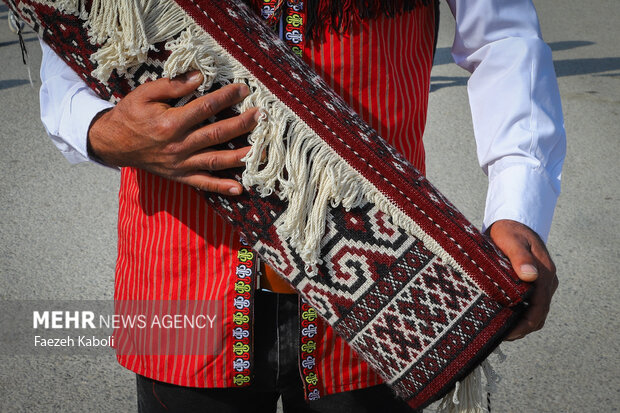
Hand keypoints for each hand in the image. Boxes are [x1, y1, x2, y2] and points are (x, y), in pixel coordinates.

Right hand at [88, 71, 259, 194]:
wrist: (113, 143)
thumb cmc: (130, 115)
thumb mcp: (144, 94)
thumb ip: (172, 85)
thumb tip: (199, 77)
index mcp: (170, 123)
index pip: (205, 107)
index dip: (226, 97)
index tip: (244, 89)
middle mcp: (178, 145)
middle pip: (217, 134)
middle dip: (242, 124)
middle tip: (261, 116)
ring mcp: (180, 163)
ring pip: (216, 160)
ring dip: (241, 156)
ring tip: (262, 150)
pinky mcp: (180, 176)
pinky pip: (203, 184)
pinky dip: (221, 187)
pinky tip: (240, 188)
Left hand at [487, 219, 558, 340]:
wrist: (512, 221)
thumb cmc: (509, 230)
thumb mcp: (512, 240)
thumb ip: (520, 257)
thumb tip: (530, 276)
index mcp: (544, 274)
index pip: (538, 310)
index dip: (523, 326)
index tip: (506, 334)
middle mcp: (546, 282)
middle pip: (537, 316)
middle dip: (520, 330)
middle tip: (497, 337)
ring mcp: (540, 284)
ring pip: (533, 313)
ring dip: (518, 324)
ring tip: (497, 331)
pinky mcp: (531, 283)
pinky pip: (528, 305)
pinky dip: (517, 315)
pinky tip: (500, 318)